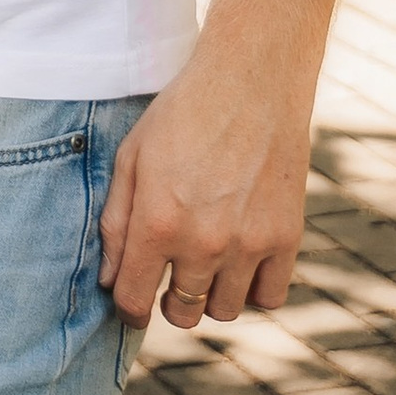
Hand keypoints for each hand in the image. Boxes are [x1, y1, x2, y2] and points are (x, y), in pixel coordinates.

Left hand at [99, 48, 311, 328]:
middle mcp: (202, 243)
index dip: (128, 307)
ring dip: (211, 294)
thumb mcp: (131, 158)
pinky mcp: (286, 239)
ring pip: (224, 311)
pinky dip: (254, 288)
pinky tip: (242, 259)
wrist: (249, 82)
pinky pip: (269, 297)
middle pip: (182, 312)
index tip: (132, 299)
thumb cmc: (181, 115)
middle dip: (169, 300)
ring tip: (208, 260)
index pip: (133, 300)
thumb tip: (109, 280)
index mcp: (157, 223)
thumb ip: (116, 223)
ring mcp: (248, 245)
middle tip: (172, 272)